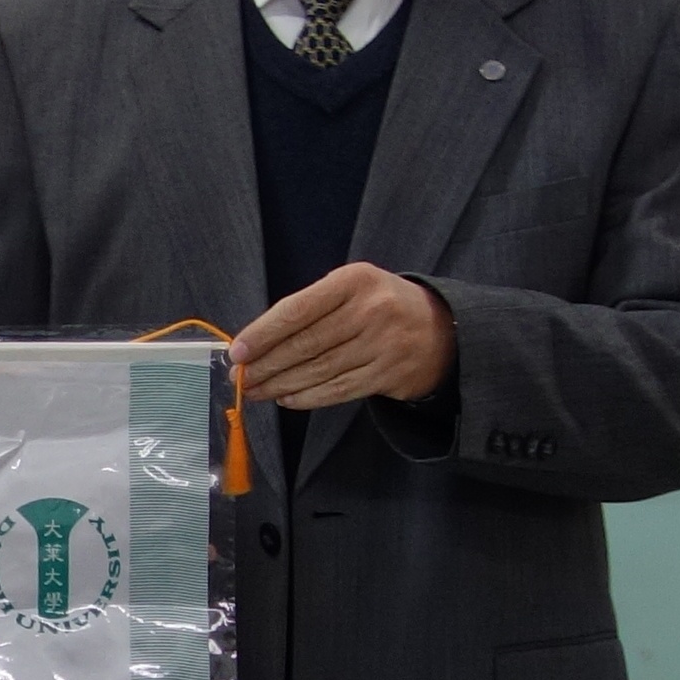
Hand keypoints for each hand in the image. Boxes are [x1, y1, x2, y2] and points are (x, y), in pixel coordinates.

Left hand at [232, 263, 453, 409]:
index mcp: (354, 281)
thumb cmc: (382, 304)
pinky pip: (339, 389)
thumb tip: (260, 339)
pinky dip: (308, 397)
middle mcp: (370, 311)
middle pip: (306, 344)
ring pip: (319, 370)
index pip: (298, 310)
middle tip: (241, 377)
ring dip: (282, 384)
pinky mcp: (388, 374)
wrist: (441, 329)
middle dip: (267, 364)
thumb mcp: (354, 286)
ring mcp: (382, 345)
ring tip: (257, 391)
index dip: (264, 333)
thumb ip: (312, 306)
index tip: (238, 351)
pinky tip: (287, 399)